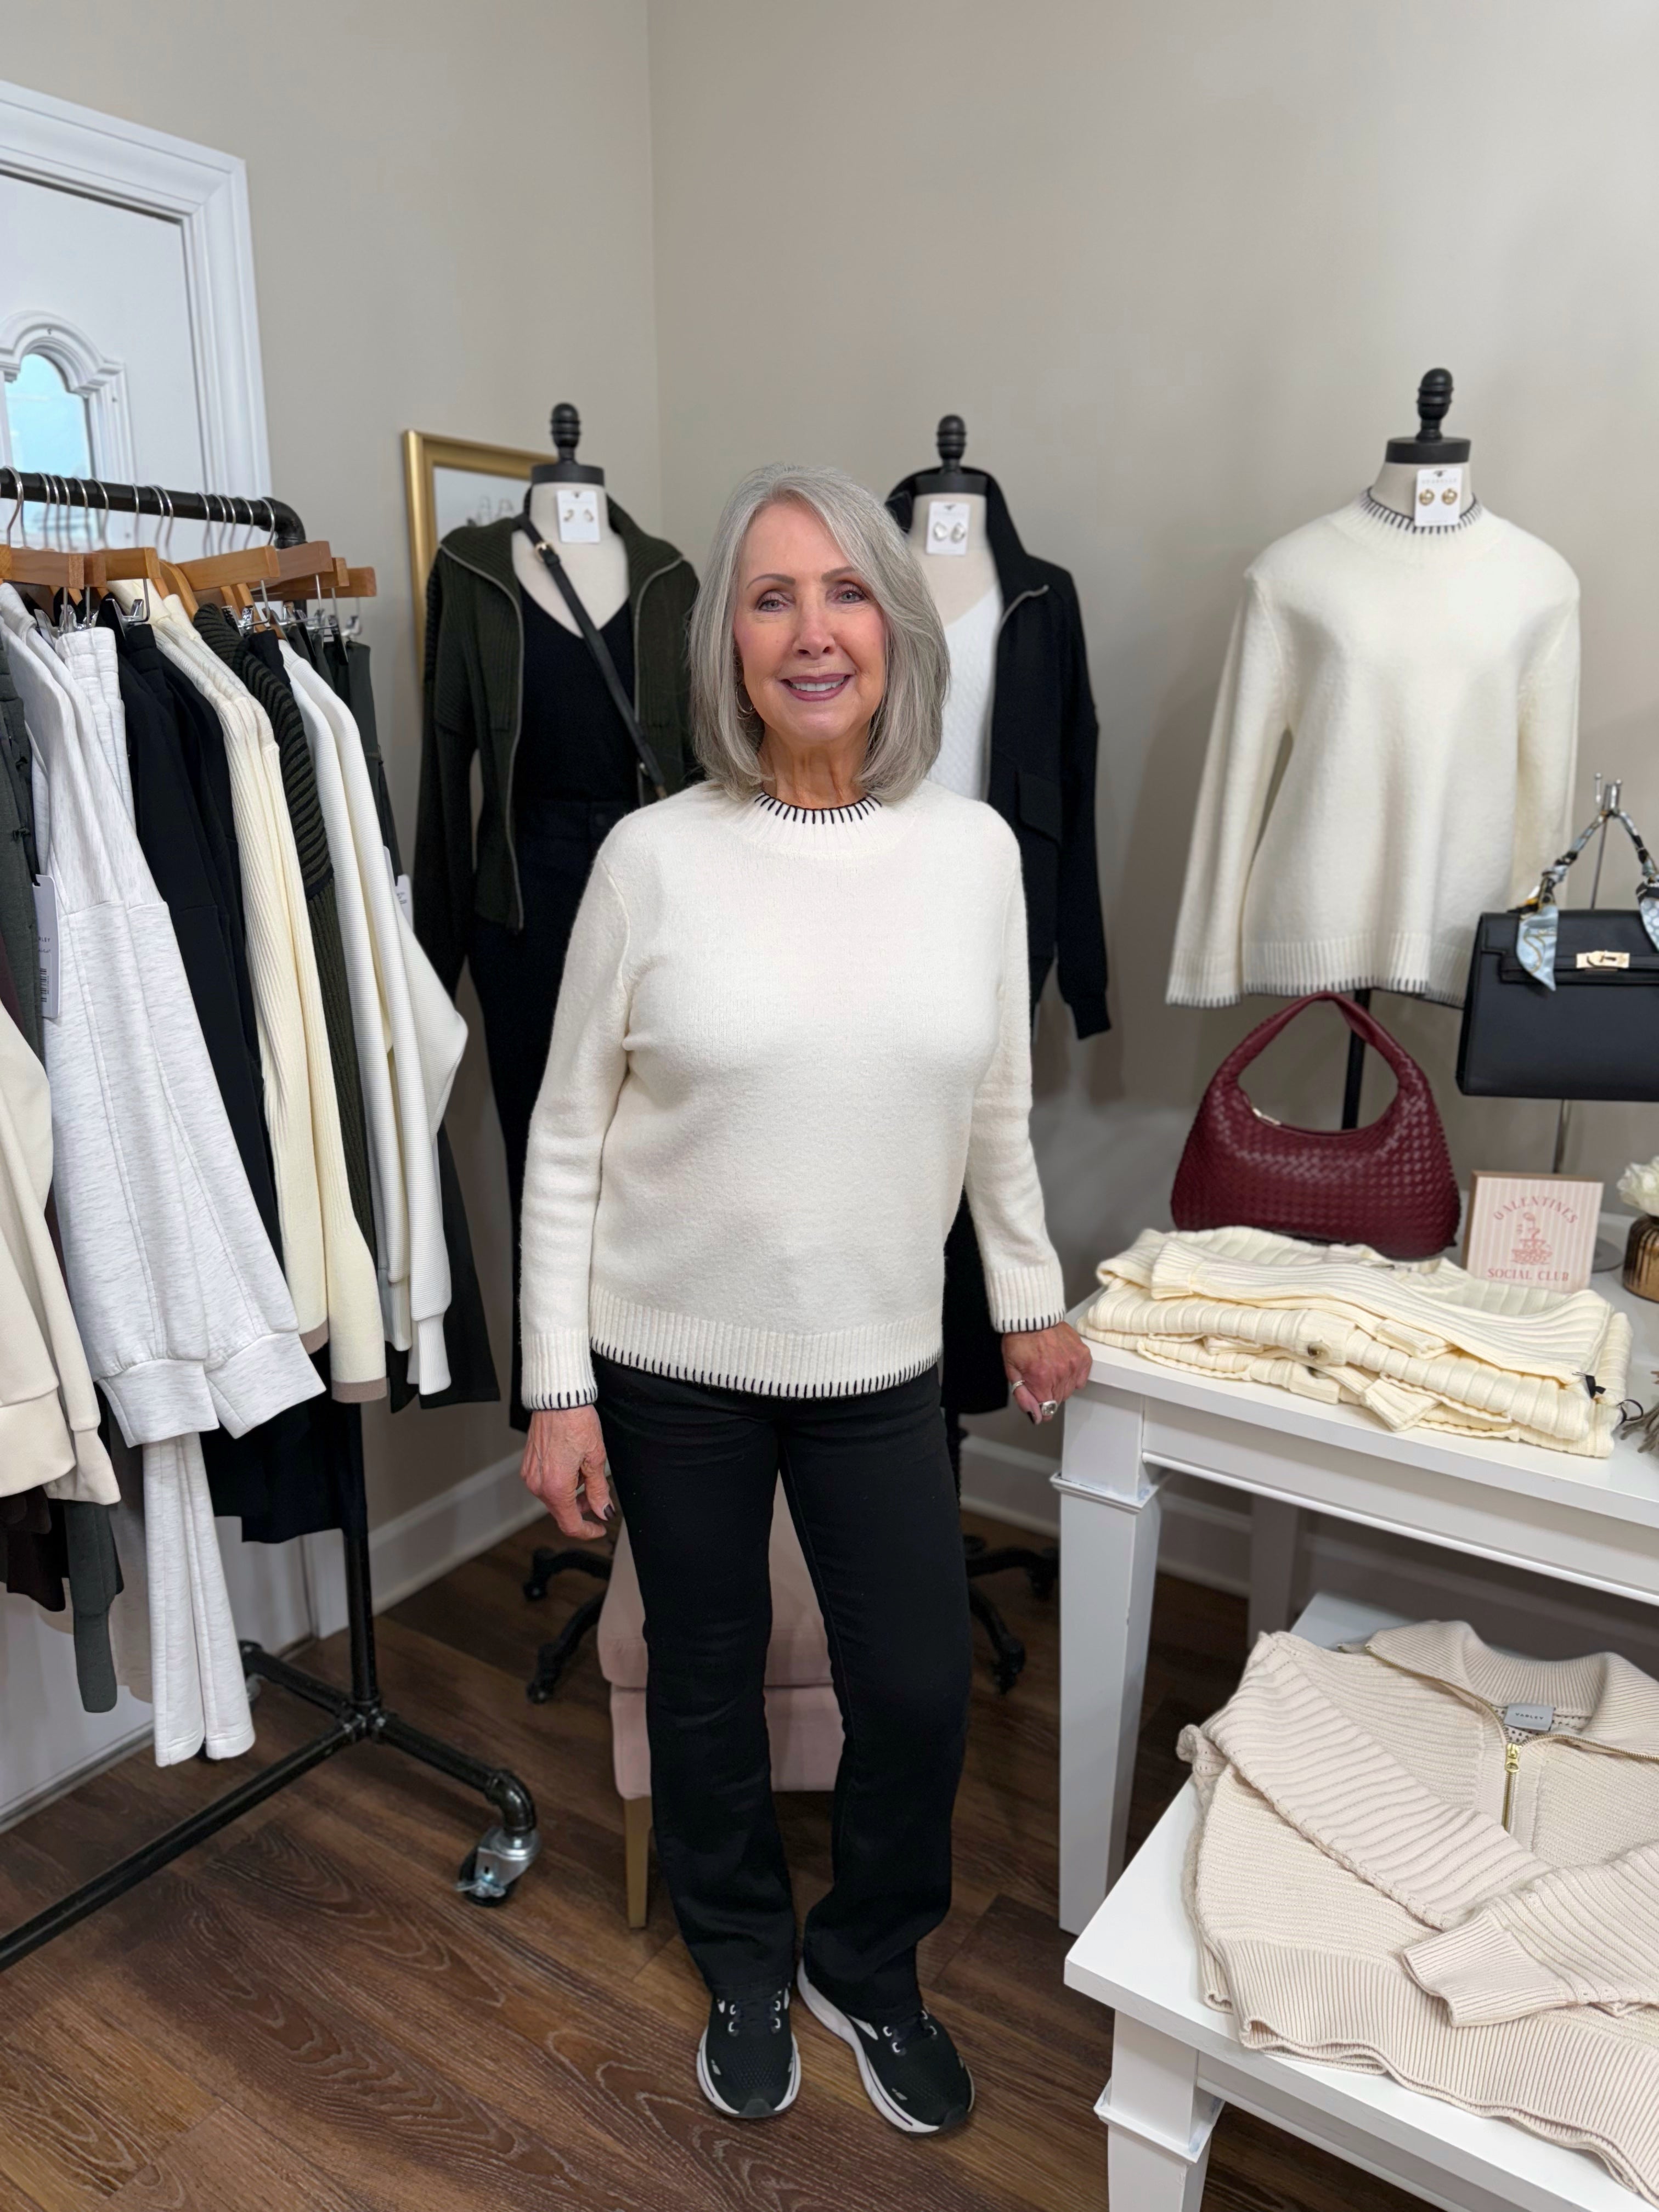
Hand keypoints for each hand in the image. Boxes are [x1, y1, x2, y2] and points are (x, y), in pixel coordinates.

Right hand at [519, 1406, 613, 1538]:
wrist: (558, 1398)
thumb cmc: (576, 1421)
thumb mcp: (596, 1458)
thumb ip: (598, 1491)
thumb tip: (603, 1511)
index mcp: (556, 1487)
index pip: (571, 1525)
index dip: (588, 1531)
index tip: (599, 1527)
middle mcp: (538, 1484)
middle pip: (562, 1511)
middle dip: (582, 1507)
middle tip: (598, 1492)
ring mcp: (530, 1475)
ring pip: (554, 1497)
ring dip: (572, 1493)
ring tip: (585, 1469)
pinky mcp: (528, 1465)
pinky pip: (546, 1484)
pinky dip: (561, 1481)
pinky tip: (571, 1464)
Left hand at [1003, 1321, 1091, 1424]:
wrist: (1032, 1317)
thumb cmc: (1019, 1339)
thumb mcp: (1011, 1370)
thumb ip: (1023, 1396)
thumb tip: (1035, 1415)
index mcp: (1041, 1379)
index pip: (1046, 1410)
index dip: (1040, 1408)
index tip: (1037, 1401)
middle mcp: (1060, 1374)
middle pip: (1058, 1400)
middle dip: (1048, 1393)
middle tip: (1040, 1376)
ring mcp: (1073, 1365)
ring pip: (1070, 1390)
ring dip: (1060, 1384)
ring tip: (1050, 1367)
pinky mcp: (1082, 1356)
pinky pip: (1081, 1378)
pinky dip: (1074, 1375)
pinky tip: (1063, 1365)